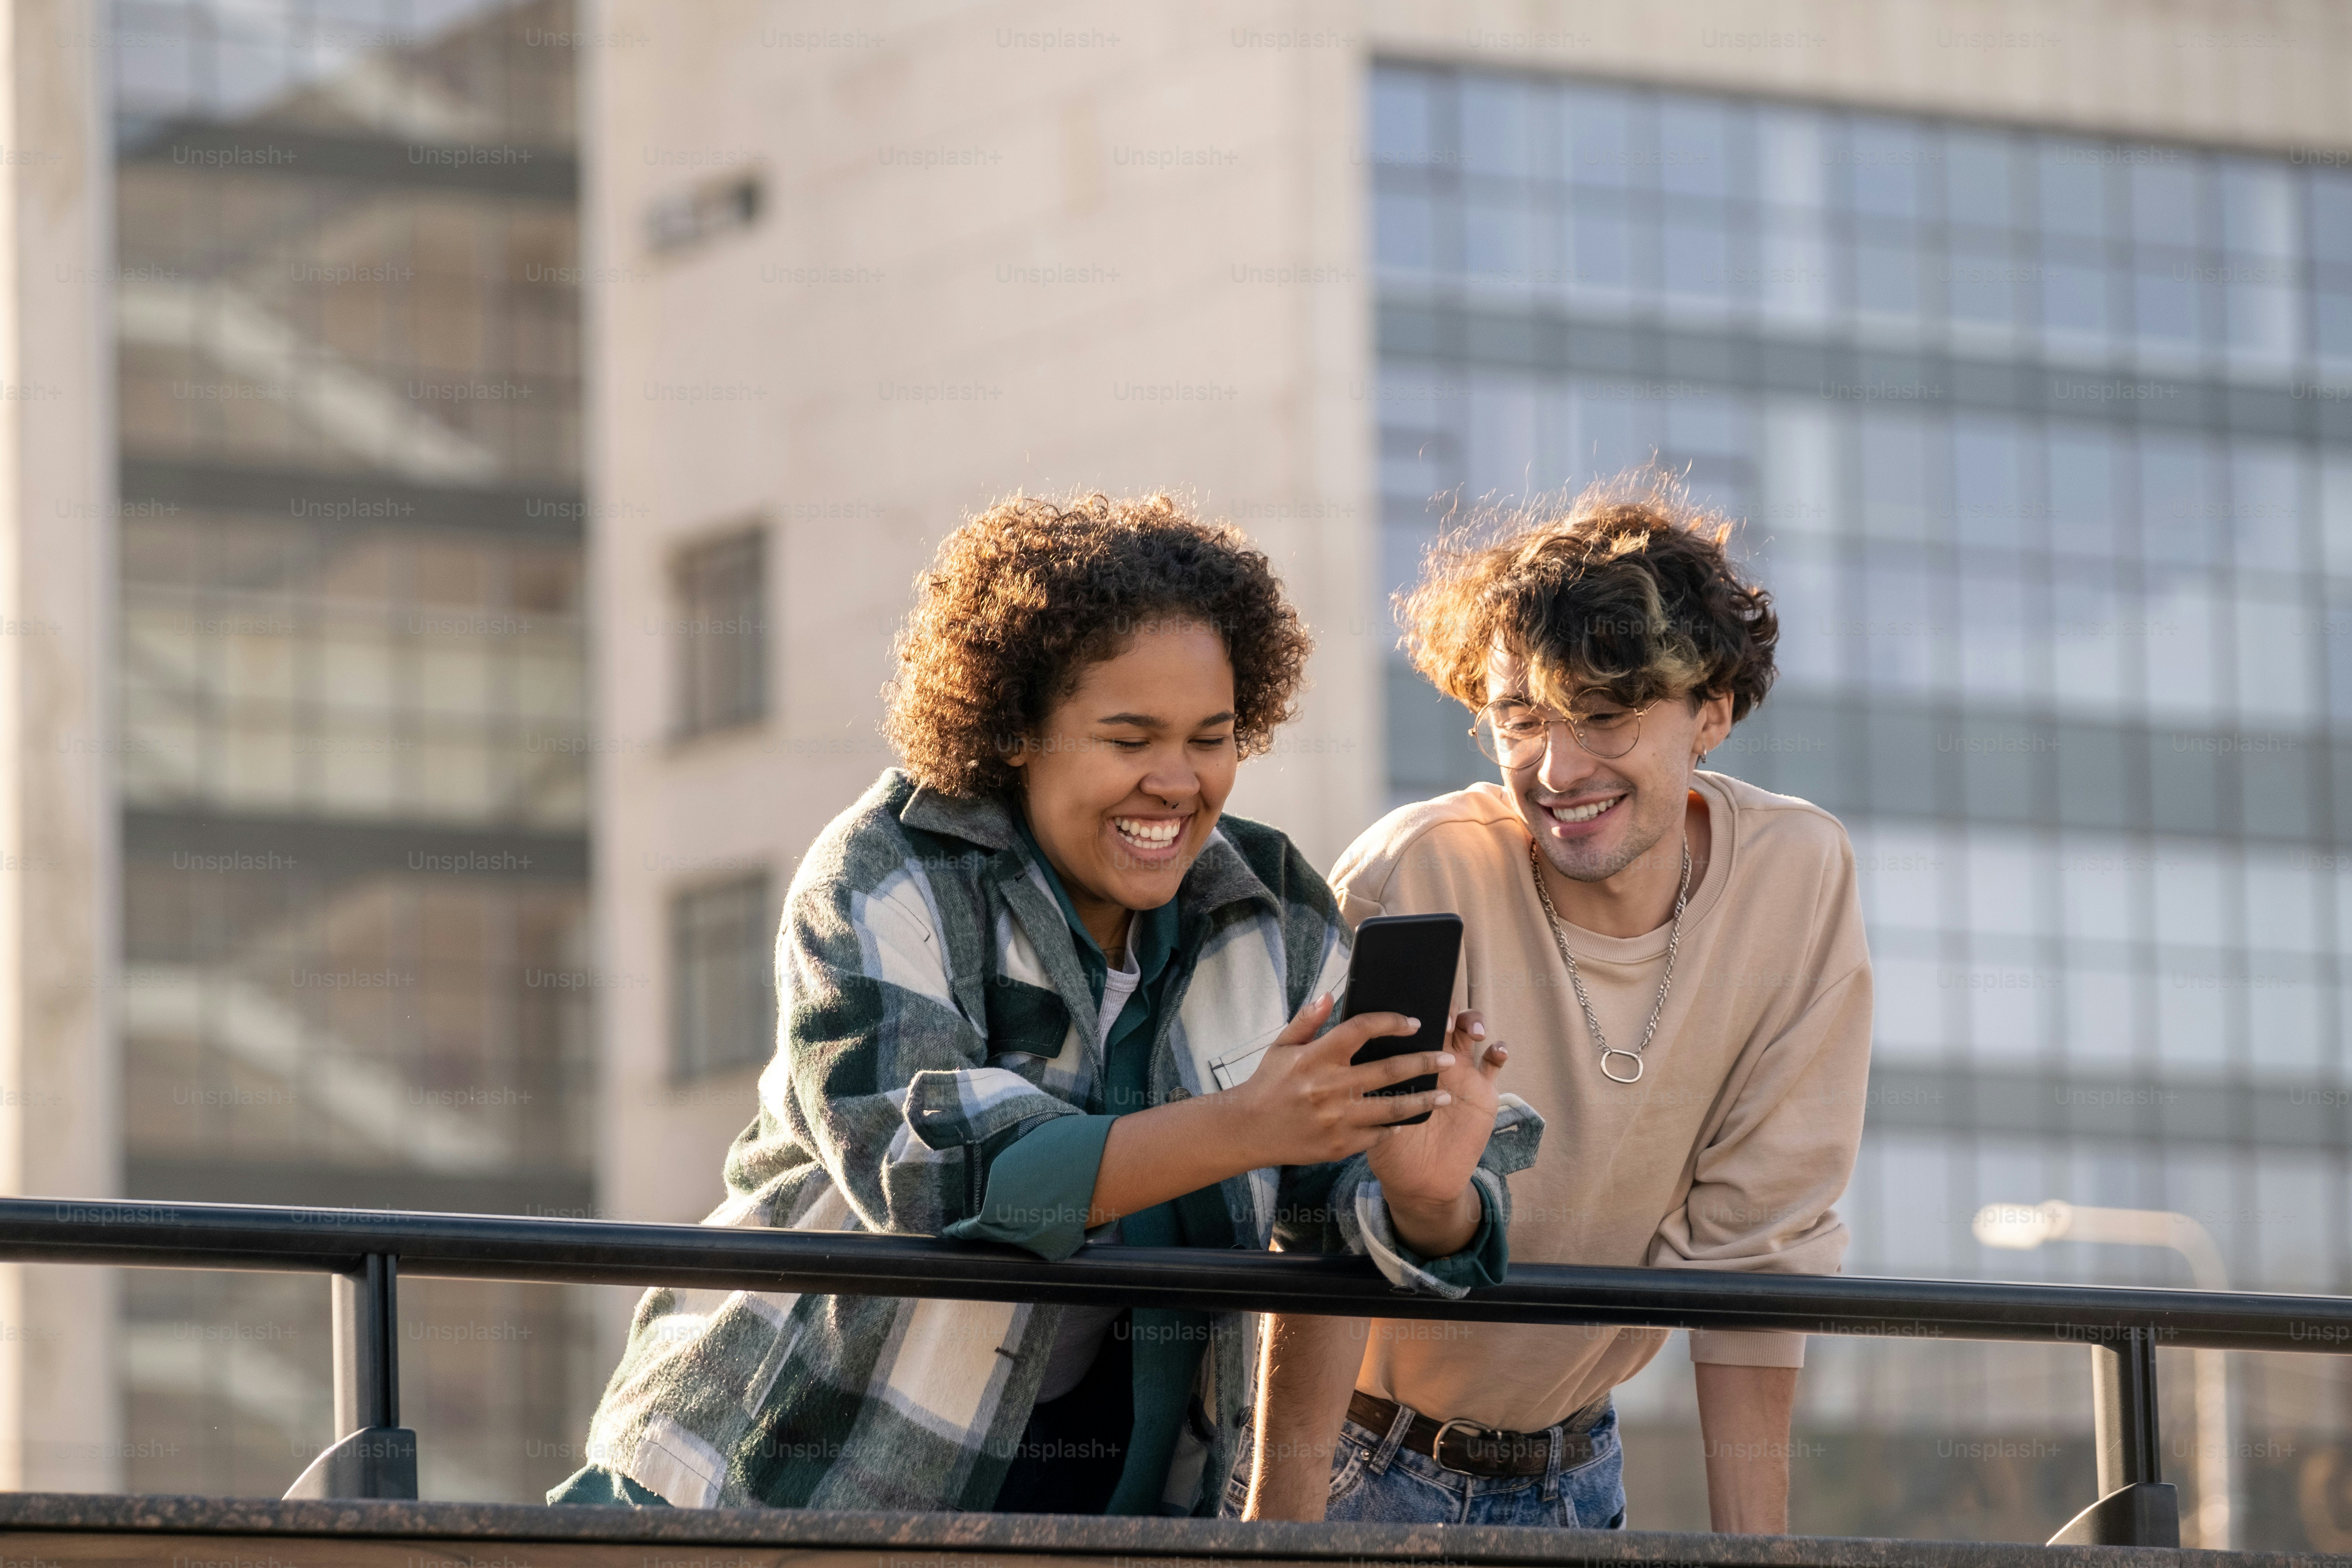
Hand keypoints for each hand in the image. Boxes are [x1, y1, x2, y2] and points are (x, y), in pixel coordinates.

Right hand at [1226, 992, 1456, 1167]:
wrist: (1248, 1130)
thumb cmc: (1268, 1084)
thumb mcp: (1281, 1046)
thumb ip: (1307, 1020)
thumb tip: (1329, 994)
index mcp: (1317, 1057)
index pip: (1362, 1029)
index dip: (1391, 1022)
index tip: (1413, 1023)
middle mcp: (1330, 1086)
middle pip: (1389, 1070)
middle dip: (1424, 1062)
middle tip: (1448, 1058)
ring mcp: (1338, 1118)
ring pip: (1393, 1108)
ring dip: (1423, 1100)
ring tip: (1445, 1095)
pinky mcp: (1340, 1144)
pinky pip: (1378, 1134)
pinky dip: (1395, 1126)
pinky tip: (1409, 1120)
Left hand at [1365, 1010, 1507, 1253]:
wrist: (1418, 1181)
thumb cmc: (1389, 1145)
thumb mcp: (1368, 1111)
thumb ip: (1361, 1083)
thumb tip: (1348, 1054)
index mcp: (1403, 1059)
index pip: (1408, 1023)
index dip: (1411, 1010)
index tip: (1410, 1013)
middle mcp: (1432, 1059)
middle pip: (1442, 1018)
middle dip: (1446, 1009)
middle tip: (1445, 1019)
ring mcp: (1459, 1071)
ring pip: (1469, 1031)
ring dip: (1473, 1021)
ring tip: (1473, 1031)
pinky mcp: (1482, 1090)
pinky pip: (1494, 1064)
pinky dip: (1499, 1051)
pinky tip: (1496, 1050)